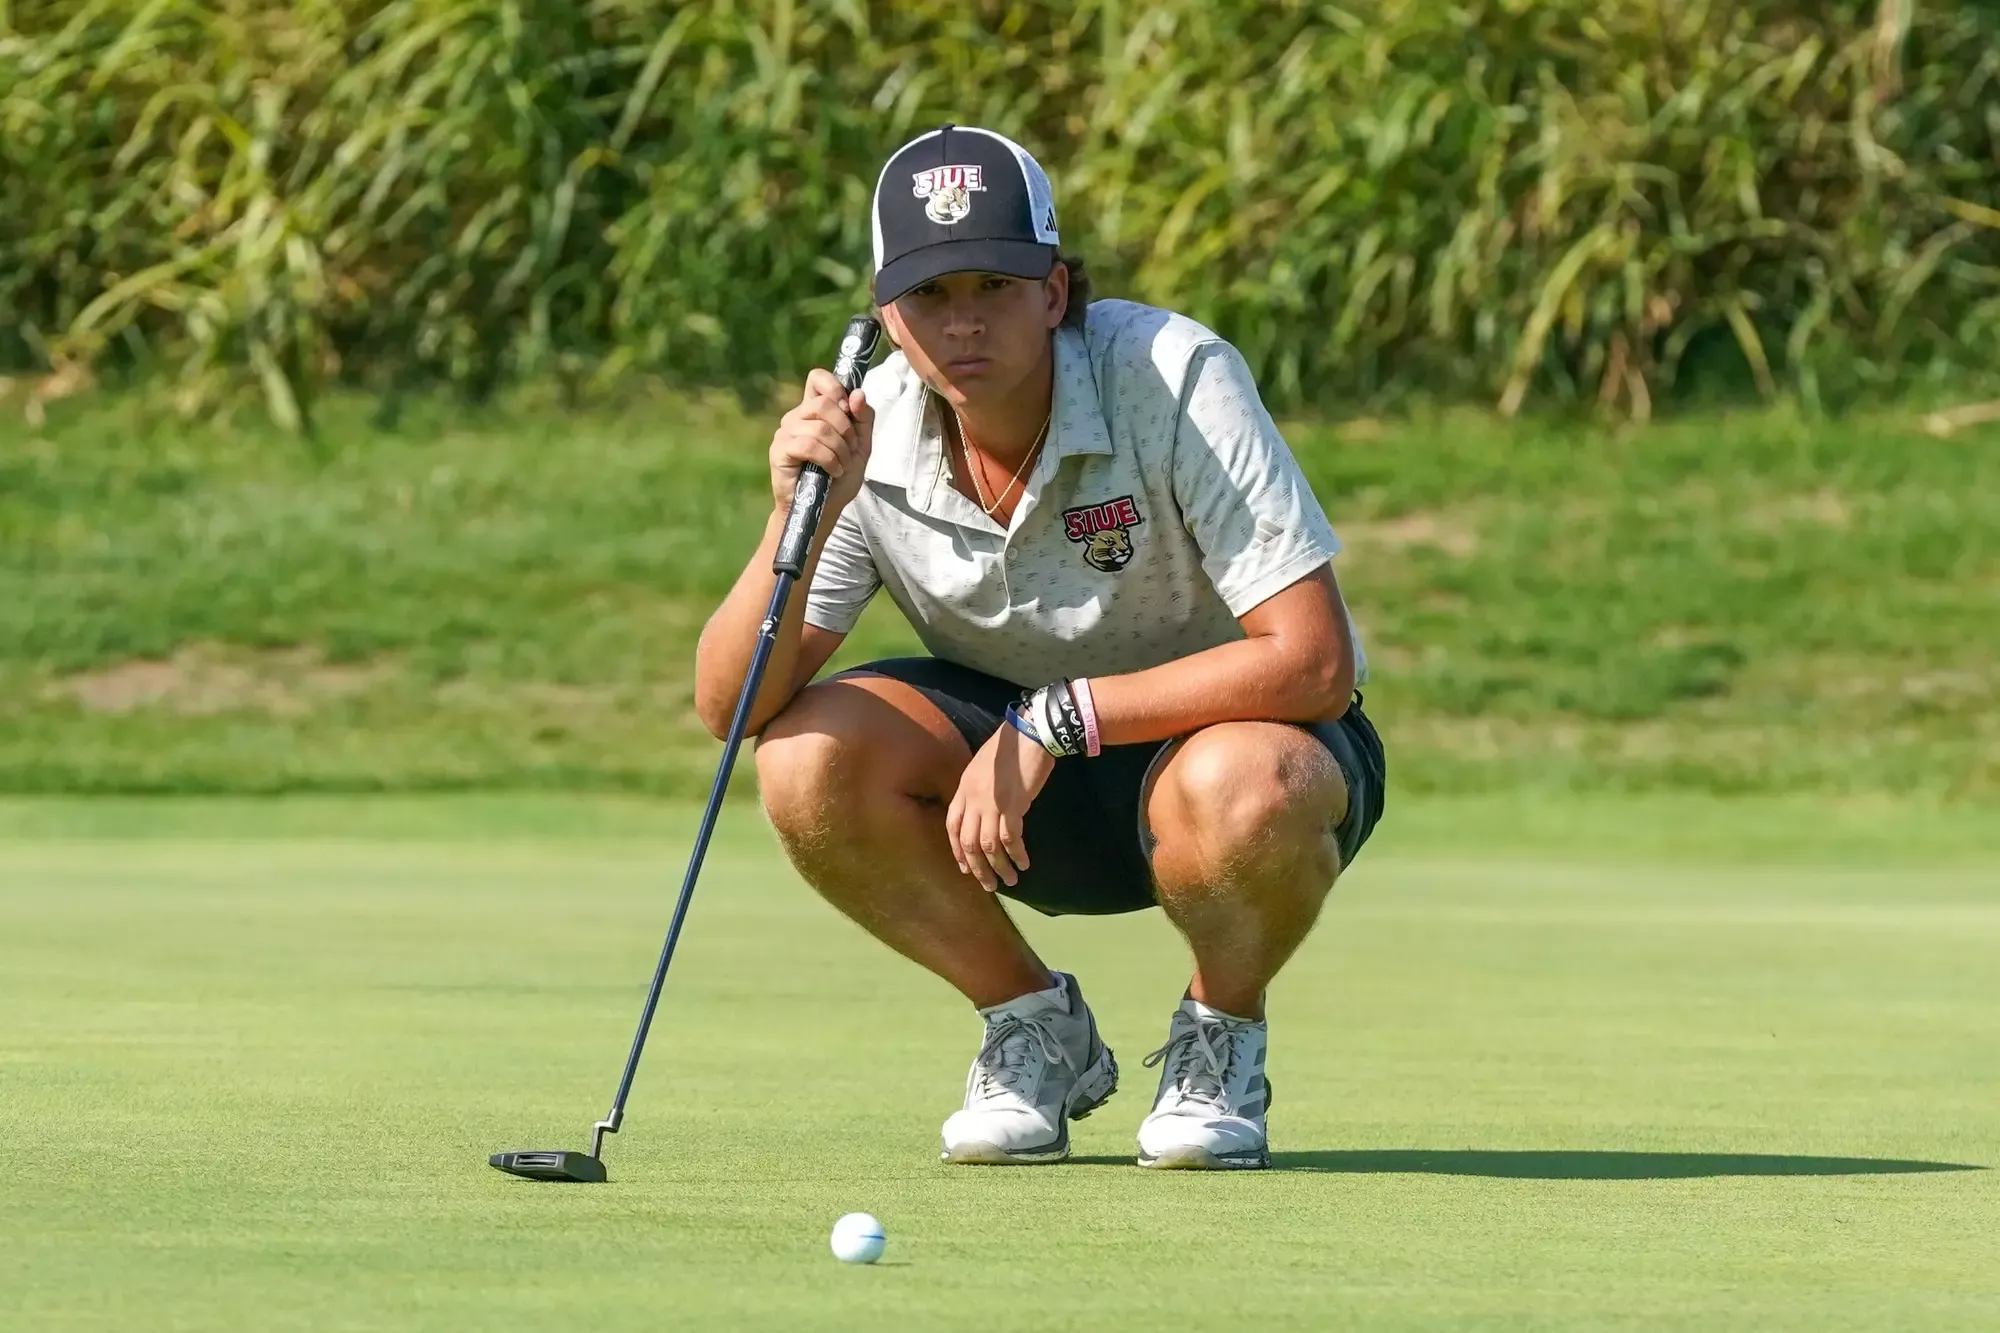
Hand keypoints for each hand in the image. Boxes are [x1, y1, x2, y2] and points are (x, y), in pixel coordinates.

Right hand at [770, 369, 873, 516]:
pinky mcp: (779, 450)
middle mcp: (797, 416)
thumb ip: (863, 419)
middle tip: (850, 450)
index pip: (818, 378)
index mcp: (814, 411)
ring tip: (841, 466)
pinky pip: (809, 445)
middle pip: (825, 402)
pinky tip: (832, 471)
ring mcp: (785, 432)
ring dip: (840, 449)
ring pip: (820, 426)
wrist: (822, 511)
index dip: (836, 386)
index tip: (848, 409)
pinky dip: (828, 459)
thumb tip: (858, 394)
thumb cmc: (839, 478)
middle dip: (847, 429)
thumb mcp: (860, 446)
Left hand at [946, 721, 1057, 891]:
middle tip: (988, 885)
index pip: (952, 826)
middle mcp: (973, 799)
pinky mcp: (1014, 806)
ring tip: (1009, 881)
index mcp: (964, 788)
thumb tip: (983, 812)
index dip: (957, 850)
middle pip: (968, 842)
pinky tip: (1024, 863)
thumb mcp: (983, 767)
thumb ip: (978, 790)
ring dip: (998, 867)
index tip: (965, 868)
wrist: (1031, 734)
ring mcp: (992, 803)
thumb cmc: (1010, 746)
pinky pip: (1011, 839)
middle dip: (978, 868)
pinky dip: (1017, 855)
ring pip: (988, 846)